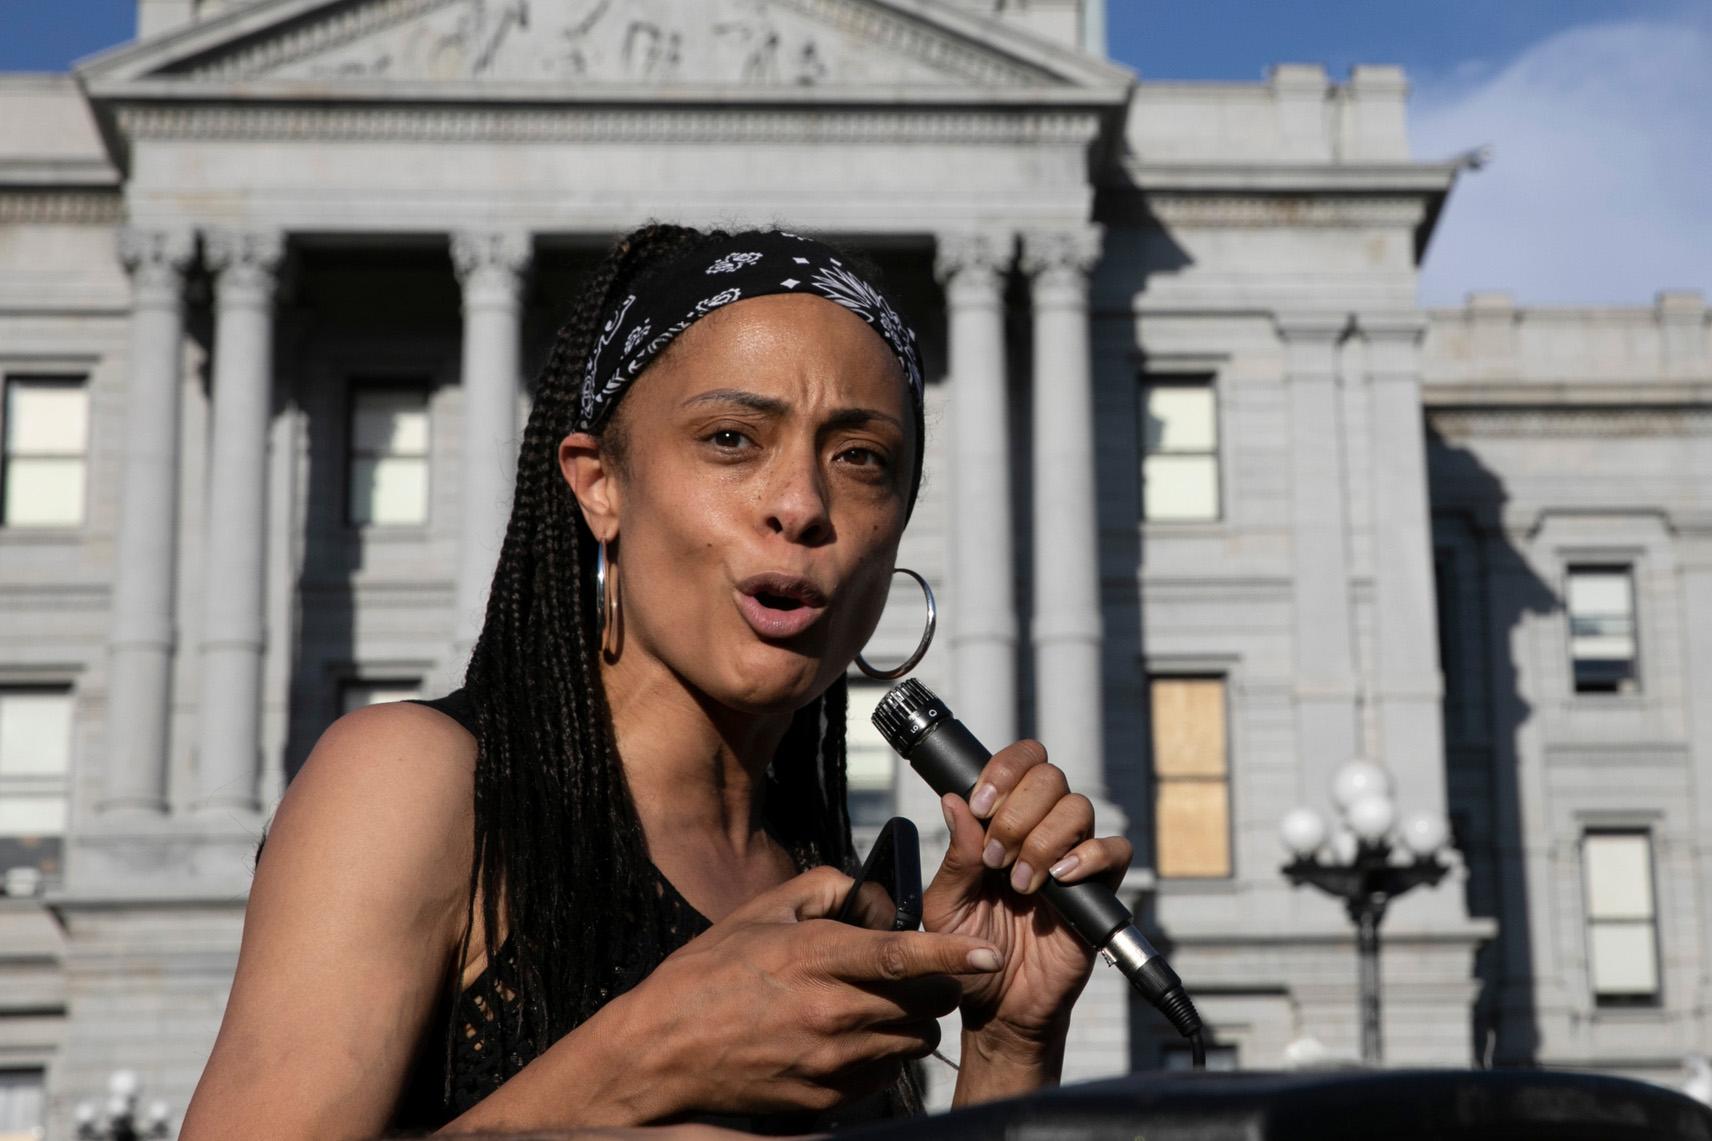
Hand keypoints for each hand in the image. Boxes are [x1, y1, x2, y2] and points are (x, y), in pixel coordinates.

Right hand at [620, 866, 1003, 1117]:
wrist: (664, 1051)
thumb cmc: (709, 974)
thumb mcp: (762, 910)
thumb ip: (827, 888)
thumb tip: (876, 896)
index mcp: (816, 957)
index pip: (905, 956)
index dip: (954, 956)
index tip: (989, 955)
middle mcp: (831, 1012)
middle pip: (926, 1005)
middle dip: (936, 986)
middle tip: (915, 974)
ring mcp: (831, 1062)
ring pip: (914, 1042)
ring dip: (911, 1021)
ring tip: (874, 1005)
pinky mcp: (828, 1099)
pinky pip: (886, 1075)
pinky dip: (883, 1054)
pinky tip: (850, 1037)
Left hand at [921, 740, 1132, 1051]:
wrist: (997, 1005)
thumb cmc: (968, 950)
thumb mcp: (946, 904)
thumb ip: (955, 856)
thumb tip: (954, 800)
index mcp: (1002, 822)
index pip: (1019, 763)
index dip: (1004, 771)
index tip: (980, 805)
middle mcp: (1040, 830)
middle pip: (1050, 777)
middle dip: (1018, 812)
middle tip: (995, 858)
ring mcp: (1071, 857)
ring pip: (1078, 808)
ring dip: (1044, 840)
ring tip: (1020, 883)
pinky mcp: (1099, 889)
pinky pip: (1114, 850)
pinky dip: (1088, 857)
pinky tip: (1058, 881)